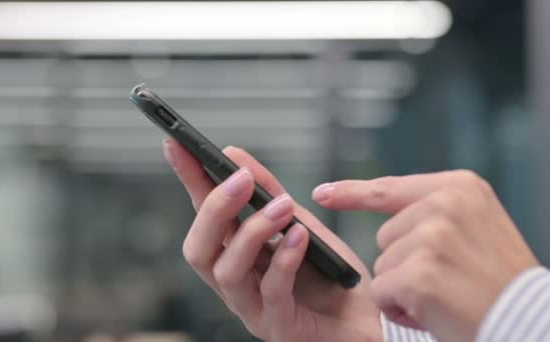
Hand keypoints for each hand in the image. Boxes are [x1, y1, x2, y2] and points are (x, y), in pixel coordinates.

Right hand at [163, 140, 381, 341]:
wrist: (372, 320)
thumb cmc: (332, 277)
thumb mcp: (303, 225)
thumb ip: (271, 195)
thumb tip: (236, 157)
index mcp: (238, 259)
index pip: (203, 217)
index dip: (188, 183)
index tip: (177, 145)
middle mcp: (237, 286)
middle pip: (198, 251)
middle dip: (213, 209)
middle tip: (239, 178)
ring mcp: (255, 310)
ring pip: (227, 272)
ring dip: (251, 232)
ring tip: (281, 206)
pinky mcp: (282, 328)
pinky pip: (273, 293)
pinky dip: (283, 260)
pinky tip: (299, 236)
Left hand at [312, 171, 539, 341]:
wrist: (531, 321)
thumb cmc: (501, 281)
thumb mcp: (476, 227)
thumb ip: (434, 214)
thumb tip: (388, 226)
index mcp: (459, 187)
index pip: (390, 188)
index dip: (352, 192)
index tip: (321, 193)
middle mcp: (444, 205)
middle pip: (385, 236)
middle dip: (406, 263)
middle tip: (449, 279)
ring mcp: (432, 237)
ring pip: (382, 266)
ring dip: (404, 287)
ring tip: (447, 295)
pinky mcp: (420, 273)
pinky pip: (382, 292)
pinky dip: (401, 309)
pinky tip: (435, 311)